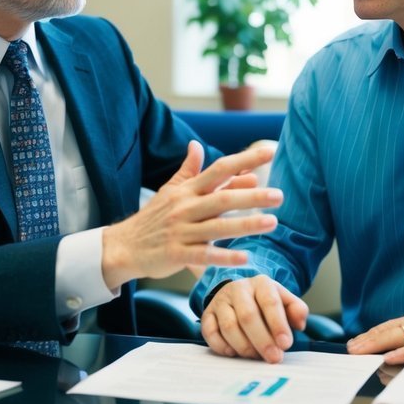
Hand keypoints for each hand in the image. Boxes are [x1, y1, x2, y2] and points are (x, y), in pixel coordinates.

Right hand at [101, 141, 281, 288]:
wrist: (124, 246)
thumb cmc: (153, 218)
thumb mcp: (169, 190)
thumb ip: (189, 169)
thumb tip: (198, 145)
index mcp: (187, 190)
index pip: (219, 169)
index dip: (244, 160)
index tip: (270, 152)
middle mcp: (185, 207)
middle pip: (222, 198)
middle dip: (252, 196)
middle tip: (279, 195)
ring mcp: (180, 231)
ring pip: (217, 226)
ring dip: (246, 224)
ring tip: (272, 223)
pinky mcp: (176, 254)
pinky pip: (203, 254)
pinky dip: (224, 256)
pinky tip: (245, 258)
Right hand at [201, 275, 307, 362]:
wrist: (240, 295)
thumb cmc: (266, 303)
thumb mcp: (285, 302)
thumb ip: (297, 310)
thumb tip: (300, 323)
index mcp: (261, 283)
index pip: (270, 302)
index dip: (278, 325)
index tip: (285, 344)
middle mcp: (238, 288)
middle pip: (248, 316)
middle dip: (262, 340)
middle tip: (273, 358)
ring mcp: (220, 301)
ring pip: (228, 326)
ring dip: (244, 346)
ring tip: (256, 357)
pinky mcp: (207, 314)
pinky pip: (210, 332)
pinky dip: (222, 346)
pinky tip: (234, 353)